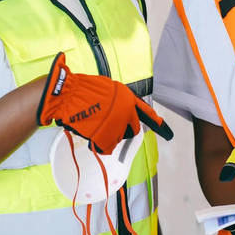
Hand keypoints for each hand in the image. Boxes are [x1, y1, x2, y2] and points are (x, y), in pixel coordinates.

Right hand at [37, 52, 173, 153]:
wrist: (69, 95)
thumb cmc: (84, 89)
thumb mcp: (108, 89)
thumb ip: (118, 100)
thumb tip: (122, 111)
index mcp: (127, 98)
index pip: (145, 112)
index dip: (156, 121)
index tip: (165, 130)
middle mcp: (127, 111)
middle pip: (132, 130)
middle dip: (123, 131)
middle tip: (109, 127)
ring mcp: (118, 124)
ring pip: (119, 138)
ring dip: (109, 136)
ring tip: (95, 126)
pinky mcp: (107, 135)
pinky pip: (108, 146)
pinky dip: (100, 144)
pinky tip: (92, 135)